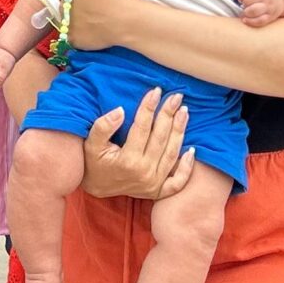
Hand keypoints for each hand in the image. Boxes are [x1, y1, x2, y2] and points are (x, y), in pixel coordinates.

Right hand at [78, 88, 197, 200]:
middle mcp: (144, 172)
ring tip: (184, 111)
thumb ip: (103, 126)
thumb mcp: (91, 143)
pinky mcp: (158, 191)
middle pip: (160, 138)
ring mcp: (153, 183)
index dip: (149, 108)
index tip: (155, 91)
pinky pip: (178, 181)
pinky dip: (186, 167)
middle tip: (176, 96)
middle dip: (169, 114)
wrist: (95, 188)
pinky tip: (192, 150)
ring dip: (180, 131)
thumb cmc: (93, 162)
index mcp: (127, 160)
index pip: (142, 128)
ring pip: (171, 154)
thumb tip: (120, 110)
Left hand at [238, 0, 283, 25]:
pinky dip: (250, 21)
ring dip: (246, 13)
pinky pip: (259, 21)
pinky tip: (246, 19)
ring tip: (246, 12)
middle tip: (244, 5)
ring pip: (253, 11)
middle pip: (248, 1)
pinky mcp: (271, 16)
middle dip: (243, 4)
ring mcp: (269, 6)